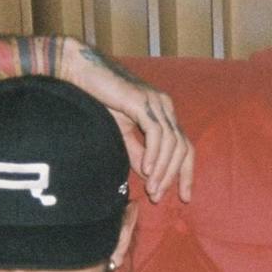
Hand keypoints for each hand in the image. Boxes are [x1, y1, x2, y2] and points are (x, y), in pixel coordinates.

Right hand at [60, 41, 193, 203]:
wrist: (84, 74)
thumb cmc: (101, 101)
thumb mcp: (123, 133)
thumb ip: (138, 152)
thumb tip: (151, 175)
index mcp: (164, 114)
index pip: (185, 147)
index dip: (186, 172)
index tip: (183, 196)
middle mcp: (165, 107)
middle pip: (182, 147)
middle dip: (173, 175)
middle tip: (158, 196)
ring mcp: (157, 103)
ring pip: (171, 143)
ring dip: (162, 169)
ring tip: (152, 189)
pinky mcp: (144, 102)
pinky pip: (156, 133)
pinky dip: (154, 154)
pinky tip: (146, 170)